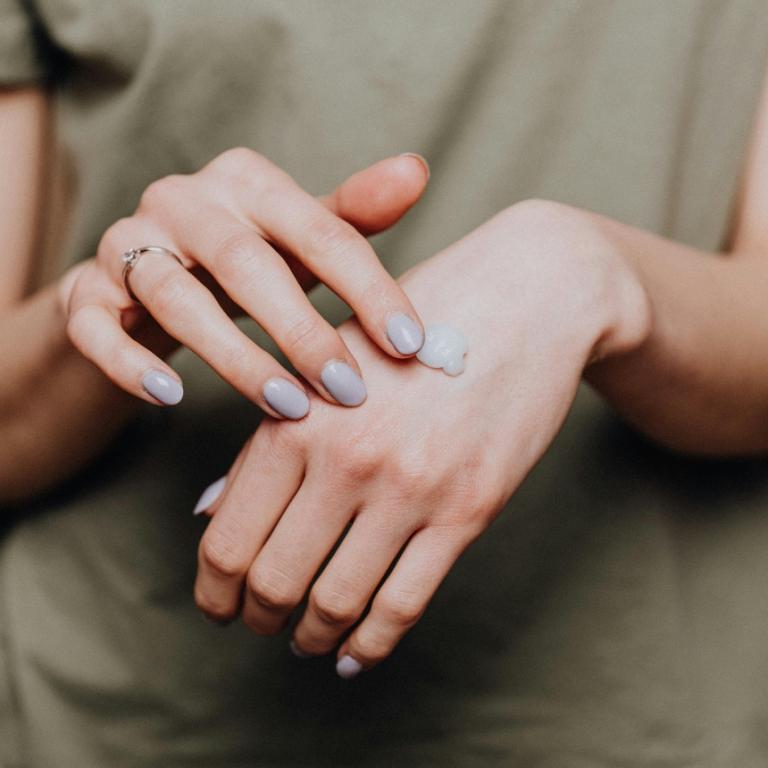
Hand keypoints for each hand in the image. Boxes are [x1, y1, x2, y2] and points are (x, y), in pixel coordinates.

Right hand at [58, 150, 428, 415]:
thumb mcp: (298, 236)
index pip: (321, 232)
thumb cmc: (243, 259)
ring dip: (235, 357)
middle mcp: (183, 200)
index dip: (369, 290)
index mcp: (247, 181)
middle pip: (246, 263)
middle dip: (302, 331)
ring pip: (176, 297)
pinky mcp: (87, 292)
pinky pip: (97, 328)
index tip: (409, 346)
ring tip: (287, 406)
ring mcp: (127, 243)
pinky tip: (171, 397)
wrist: (148, 276)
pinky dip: (131, 365)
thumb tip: (415, 171)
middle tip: (348, 389)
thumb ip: (351, 214)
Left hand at [193, 200, 650, 673]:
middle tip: (260, 624)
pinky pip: (404, 604)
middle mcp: (345, 458)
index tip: (219, 606)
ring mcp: (410, 487)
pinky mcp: (469, 509)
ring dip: (311, 636)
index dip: (214, 590)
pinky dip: (371, 645)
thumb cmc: (415, 324)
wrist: (525, 297)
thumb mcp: (329, 363)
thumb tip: (210, 513)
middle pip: (274, 580)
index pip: (228, 538)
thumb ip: (267, 441)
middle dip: (257, 618)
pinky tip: (355, 654)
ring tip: (306, 639)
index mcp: (296, 417)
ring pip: (336, 602)